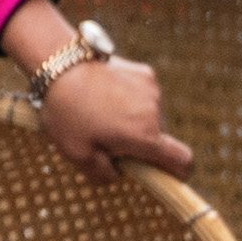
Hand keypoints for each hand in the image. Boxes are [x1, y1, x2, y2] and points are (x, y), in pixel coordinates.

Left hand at [34, 49, 190, 179]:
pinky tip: (106, 95)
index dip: (179, 173)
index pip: (182, 160)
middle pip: (159, 139)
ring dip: (134, 122)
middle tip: (107, 140)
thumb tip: (119, 174)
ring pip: (151, 118)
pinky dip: (131, 102)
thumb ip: (103, 174)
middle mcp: (154, 111)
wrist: (59, 65)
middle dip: (140, 145)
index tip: (167, 176)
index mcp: (143, 135)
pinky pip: (145, 97)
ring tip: (102, 114)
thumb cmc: (66, 113)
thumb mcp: (77, 154)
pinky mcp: (145, 73)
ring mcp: (152, 89)